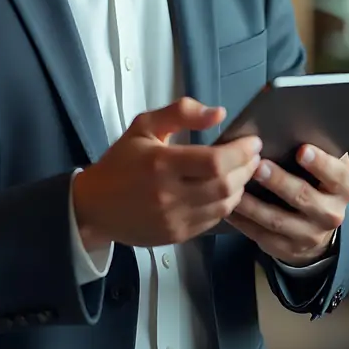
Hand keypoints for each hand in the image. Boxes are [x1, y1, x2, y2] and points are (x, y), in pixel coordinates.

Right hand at [72, 97, 262, 250]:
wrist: (94, 206)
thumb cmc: (121, 162)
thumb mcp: (144, 126)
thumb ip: (181, 112)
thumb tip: (218, 113)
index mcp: (160, 163)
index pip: (214, 160)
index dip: (240, 151)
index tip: (252, 142)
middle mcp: (169, 194)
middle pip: (225, 184)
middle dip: (247, 168)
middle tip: (253, 155)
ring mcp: (174, 219)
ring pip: (224, 205)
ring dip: (240, 187)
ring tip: (243, 171)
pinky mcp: (177, 235)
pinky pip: (213, 220)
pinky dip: (226, 204)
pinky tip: (227, 190)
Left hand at [226, 145, 348, 264]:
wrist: (319, 227)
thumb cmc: (316, 183)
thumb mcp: (325, 167)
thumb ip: (316, 149)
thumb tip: (292, 121)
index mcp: (342, 187)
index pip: (335, 174)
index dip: (320, 163)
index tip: (302, 150)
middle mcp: (330, 213)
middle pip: (303, 197)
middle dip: (279, 181)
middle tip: (257, 165)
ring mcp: (309, 235)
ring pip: (277, 220)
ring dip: (253, 204)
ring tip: (235, 186)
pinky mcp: (288, 249)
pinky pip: (261, 236)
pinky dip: (243, 222)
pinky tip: (228, 208)